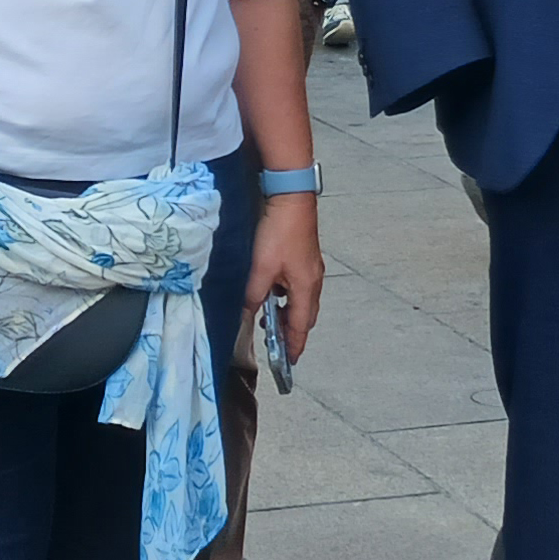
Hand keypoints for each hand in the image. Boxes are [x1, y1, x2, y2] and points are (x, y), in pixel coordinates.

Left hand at [244, 193, 323, 360]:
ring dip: (288, 313)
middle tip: (276, 344)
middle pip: (305, 315)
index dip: (295, 345)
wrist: (290, 198)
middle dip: (292, 331)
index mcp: (306, 288)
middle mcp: (313, 281)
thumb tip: (245, 316)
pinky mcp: (305, 258)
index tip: (290, 361)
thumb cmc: (279, 233)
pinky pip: (298, 287)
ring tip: (270, 321)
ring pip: (301, 301)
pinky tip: (271, 293)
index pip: (301, 326)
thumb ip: (252, 297)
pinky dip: (287, 297)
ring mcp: (311, 268)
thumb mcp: (261, 270)